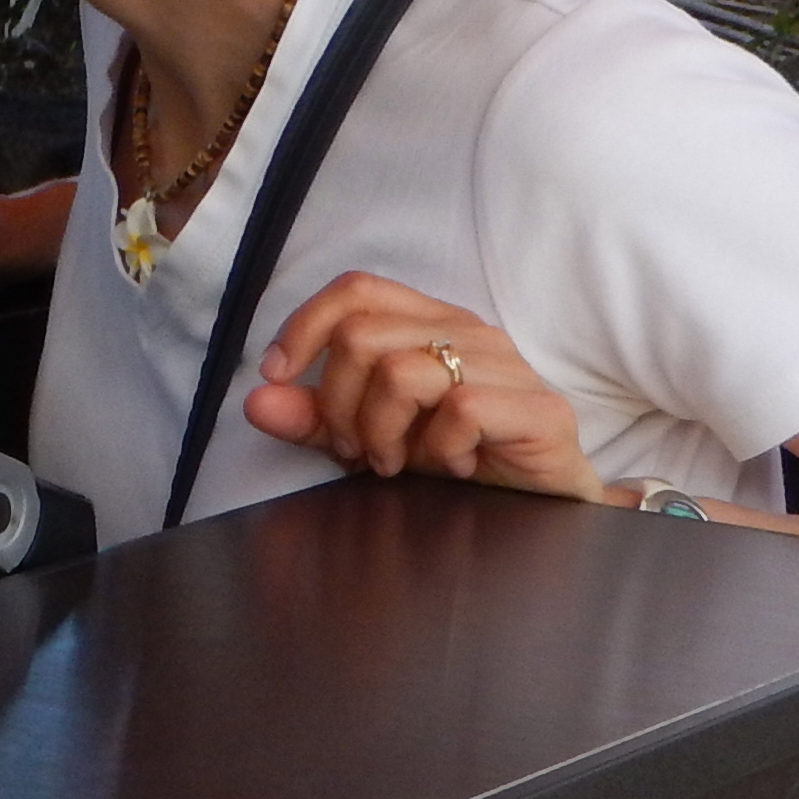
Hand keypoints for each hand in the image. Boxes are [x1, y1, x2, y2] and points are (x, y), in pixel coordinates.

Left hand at [243, 273, 604, 502]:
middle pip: (362, 337)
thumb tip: (255, 402)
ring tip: (395, 463)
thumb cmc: (456, 460)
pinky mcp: (541, 409)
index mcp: (429, 323)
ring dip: (380, 432)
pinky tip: (452, 467)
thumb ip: (314, 418)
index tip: (278, 377)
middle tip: (353, 450)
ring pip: (402, 372)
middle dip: (337, 404)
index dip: (304, 327)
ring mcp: (509, 367)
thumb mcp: (371, 437)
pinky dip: (439, 449)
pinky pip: (461, 410)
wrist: (543, 509)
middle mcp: (469, 332)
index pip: (356, 290)